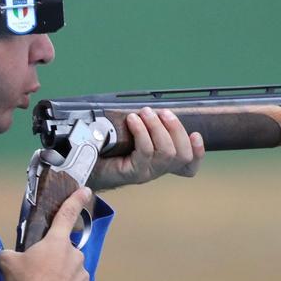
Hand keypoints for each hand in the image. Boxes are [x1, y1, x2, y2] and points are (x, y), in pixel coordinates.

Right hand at [0, 187, 91, 280]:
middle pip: (64, 252)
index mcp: (56, 242)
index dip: (76, 200)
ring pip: (70, 272)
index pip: (67, 214)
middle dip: (53, 261)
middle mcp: (74, 255)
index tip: (86, 191)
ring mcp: (82, 274)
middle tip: (38, 276)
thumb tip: (5, 254)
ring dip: (59, 279)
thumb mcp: (8, 263)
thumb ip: (9, 254)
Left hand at [88, 107, 204, 189]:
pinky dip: (142, 132)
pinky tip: (132, 120)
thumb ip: (144, 126)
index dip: (198, 152)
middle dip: (177, 129)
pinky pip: (145, 152)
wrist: (81, 165)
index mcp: (161, 161)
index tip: (196, 134)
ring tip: (146, 112)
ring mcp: (146, 173)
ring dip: (158, 127)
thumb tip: (152, 108)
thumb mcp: (129, 134)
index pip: (189, 165)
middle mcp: (157, 169)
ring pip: (167, 153)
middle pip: (183, 155)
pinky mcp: (132, 173)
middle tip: (163, 112)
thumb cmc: (105, 147)